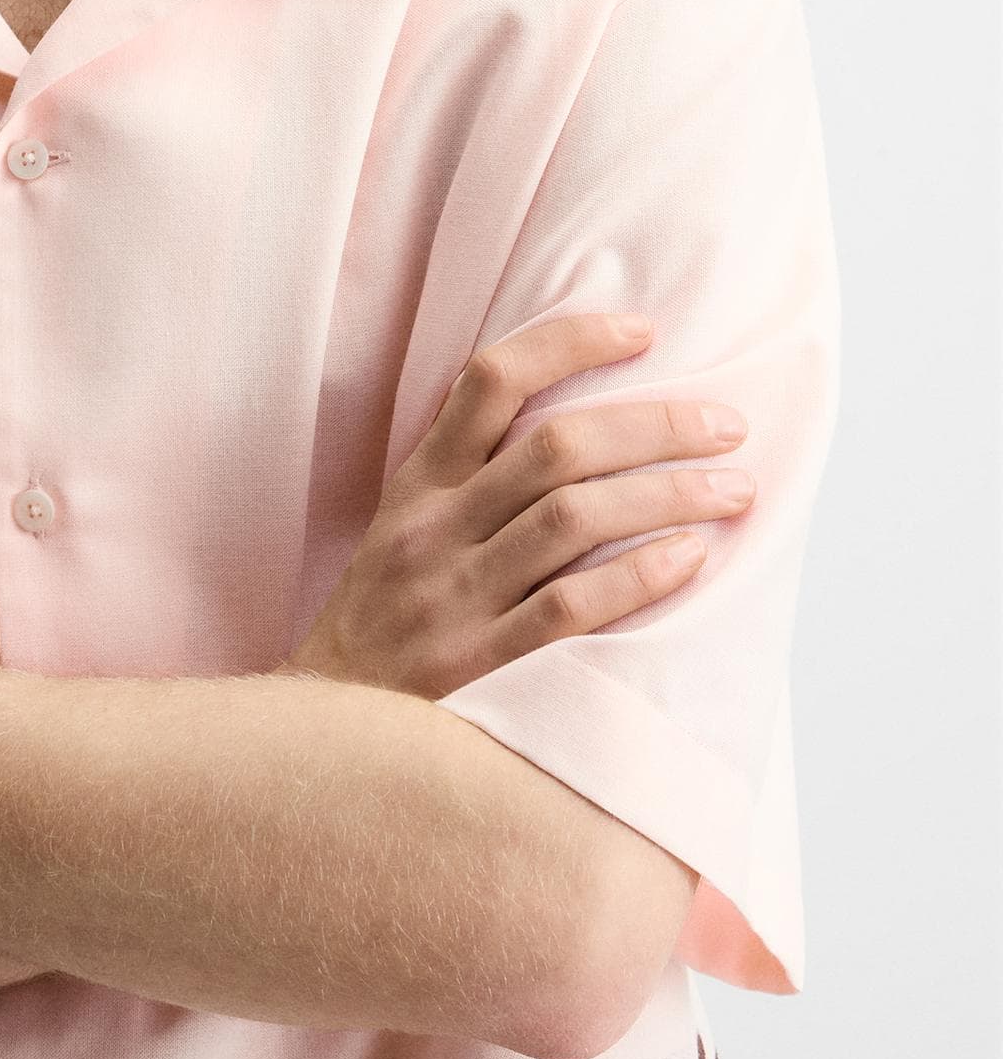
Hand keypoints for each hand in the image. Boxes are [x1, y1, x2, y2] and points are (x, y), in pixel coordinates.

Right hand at [276, 314, 753, 699]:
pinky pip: (568, 608)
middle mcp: (435, 526)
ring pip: (573, 519)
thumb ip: (472, 475)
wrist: (325, 727)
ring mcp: (455, 593)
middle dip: (655, 426)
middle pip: (556, 447)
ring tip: (732, 490)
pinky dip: (635, 577)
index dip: (569, 342)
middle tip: (728, 427)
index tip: (644, 331)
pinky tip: (688, 560)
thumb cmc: (387, 617)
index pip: (490, 380)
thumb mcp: (405, 525)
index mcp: (420, 482)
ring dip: (666, 496)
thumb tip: (583, 422)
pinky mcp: (477, 661)